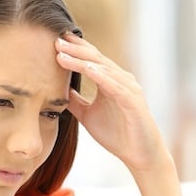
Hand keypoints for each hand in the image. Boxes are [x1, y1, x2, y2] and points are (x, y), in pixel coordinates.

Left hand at [55, 34, 183, 195]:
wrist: (139, 155)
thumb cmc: (117, 135)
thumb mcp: (87, 115)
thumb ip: (75, 101)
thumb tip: (57, 90)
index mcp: (110, 81)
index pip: (91, 60)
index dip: (75, 49)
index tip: (56, 40)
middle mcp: (121, 80)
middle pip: (96, 59)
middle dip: (75, 49)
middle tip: (56, 40)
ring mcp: (128, 89)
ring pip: (104, 69)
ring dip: (83, 60)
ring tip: (64, 54)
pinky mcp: (133, 102)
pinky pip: (116, 86)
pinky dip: (102, 76)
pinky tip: (88, 69)